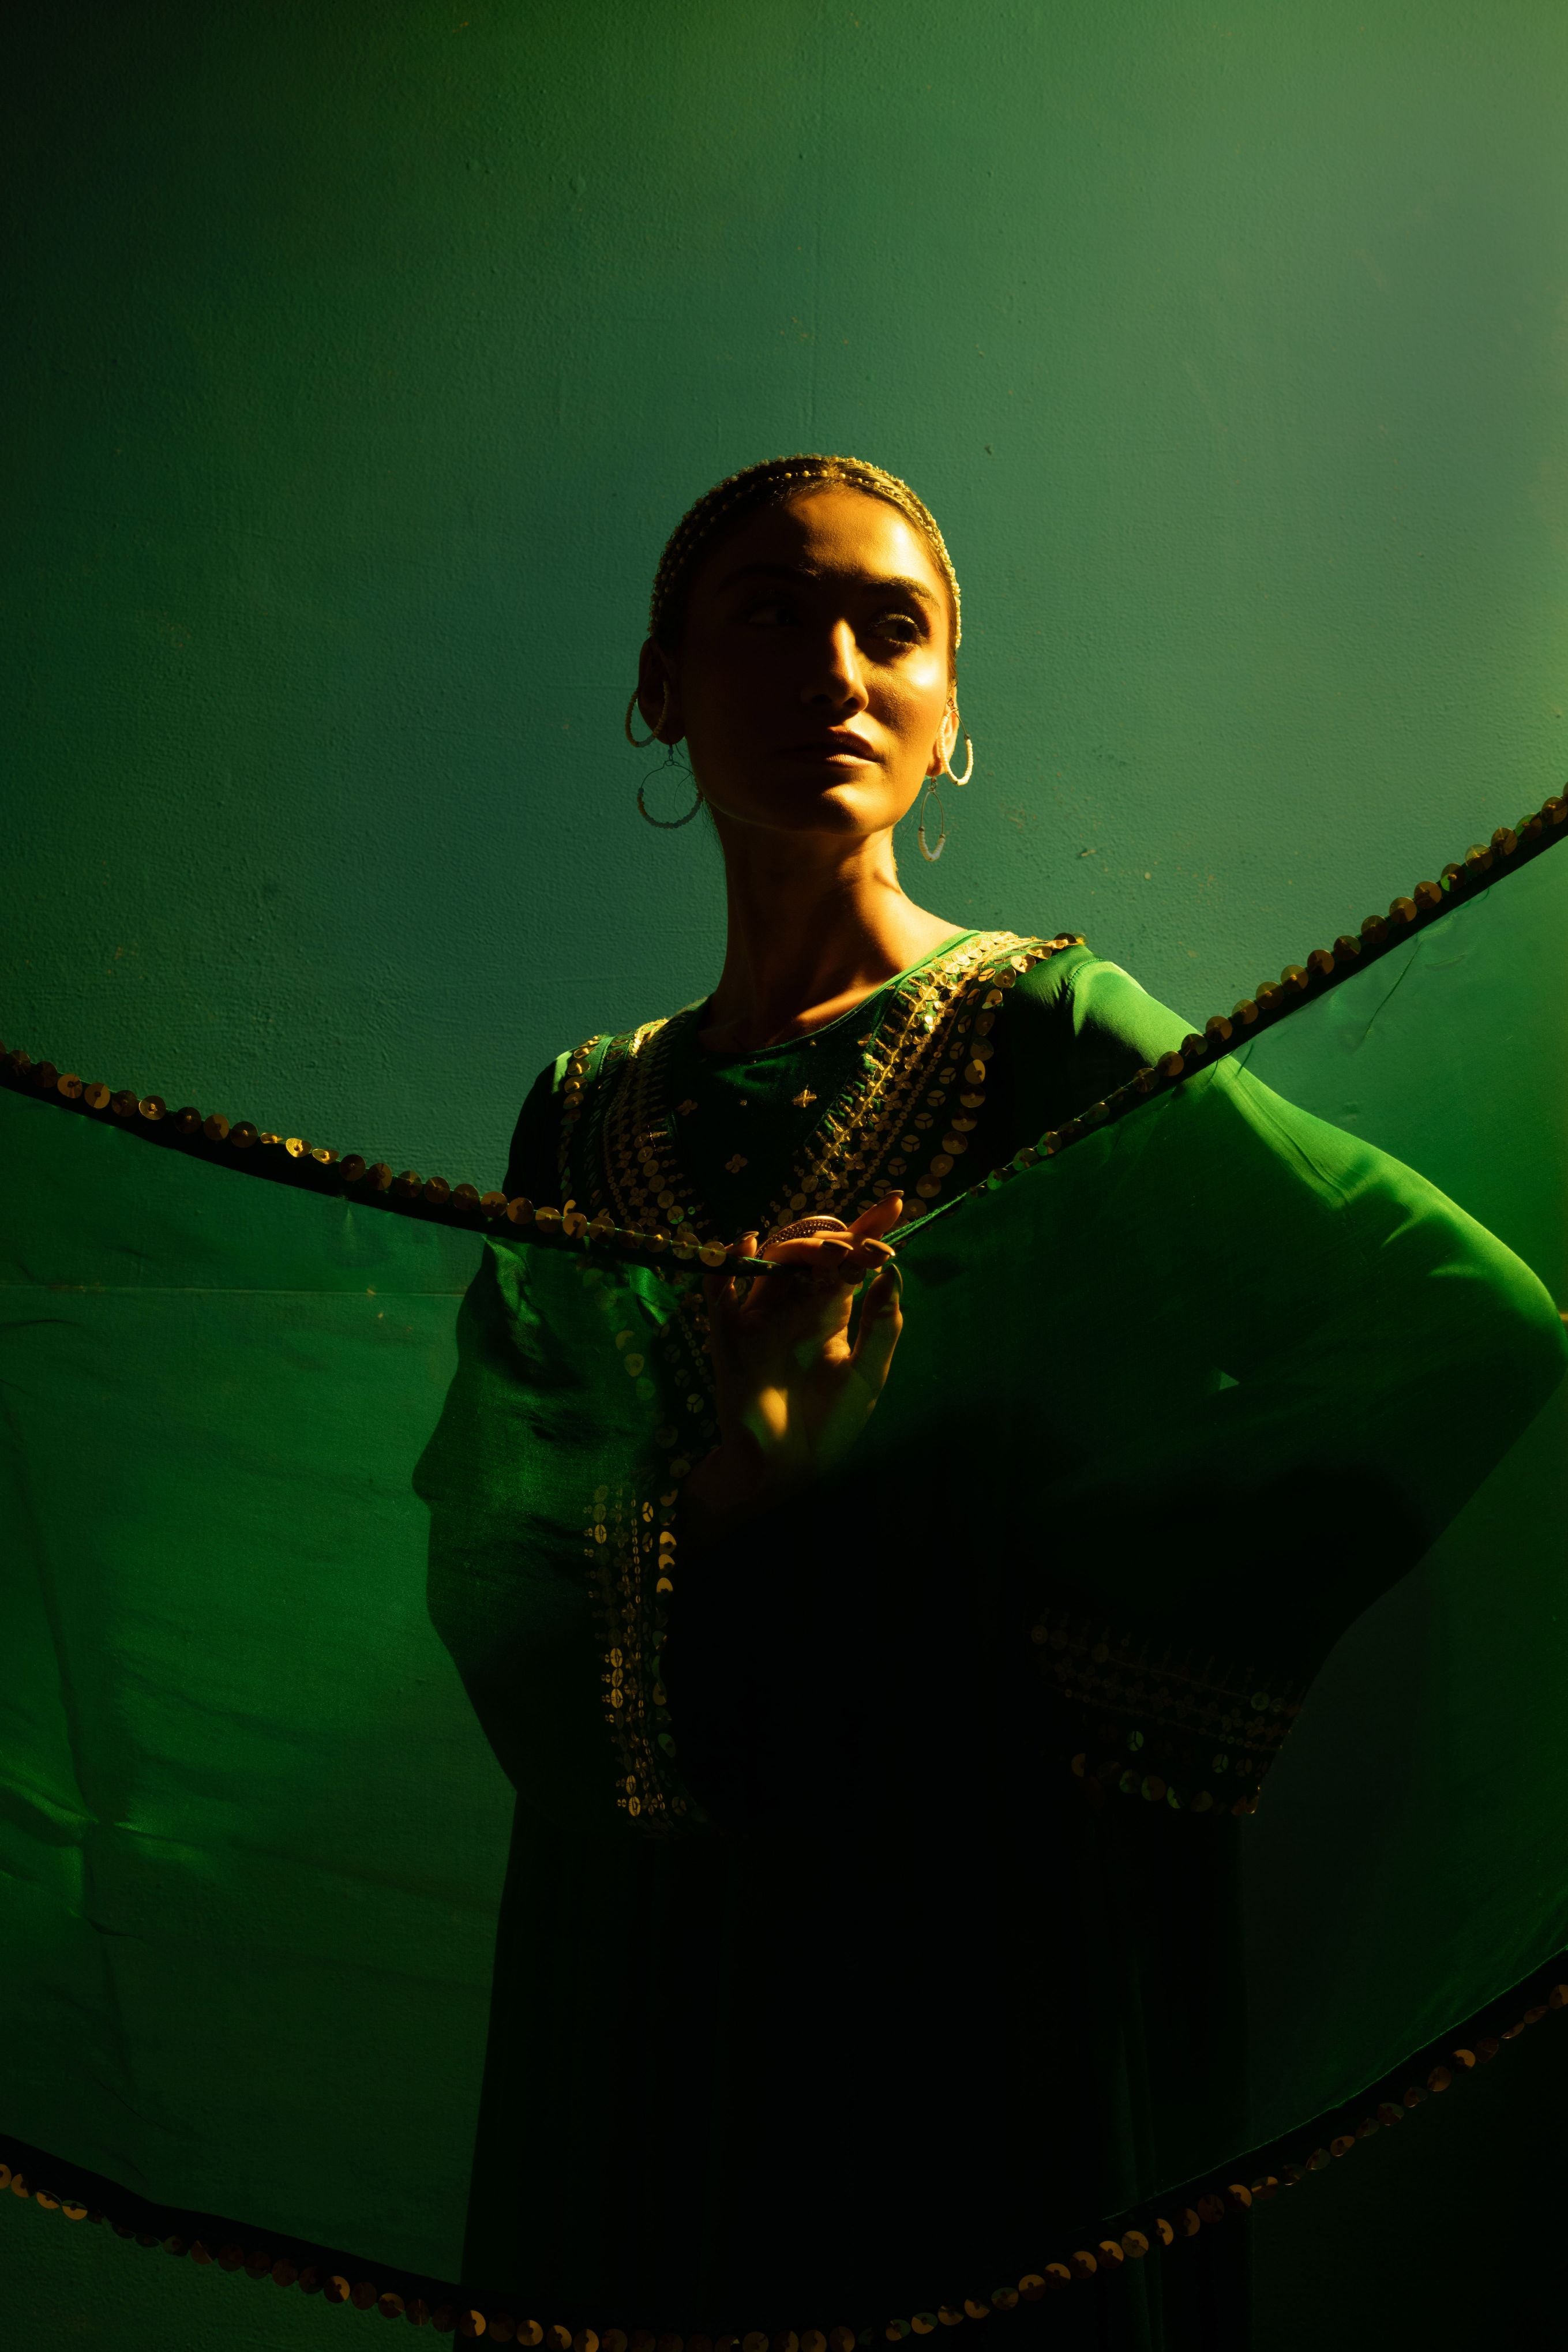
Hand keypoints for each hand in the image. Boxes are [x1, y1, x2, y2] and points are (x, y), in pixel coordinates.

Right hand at [682, 1194, 905, 1541]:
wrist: (788, 1469)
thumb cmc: (831, 1425)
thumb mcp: (868, 1375)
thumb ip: (882, 1325)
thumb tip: (892, 1270)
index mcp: (832, 1312)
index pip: (851, 1258)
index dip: (870, 1228)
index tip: (896, 1201)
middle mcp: (796, 1306)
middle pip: (811, 1253)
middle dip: (838, 1242)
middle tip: (860, 1250)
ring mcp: (761, 1317)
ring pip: (770, 1261)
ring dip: (795, 1247)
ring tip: (825, 1253)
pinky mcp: (728, 1335)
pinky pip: (719, 1290)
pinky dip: (727, 1263)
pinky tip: (746, 1243)